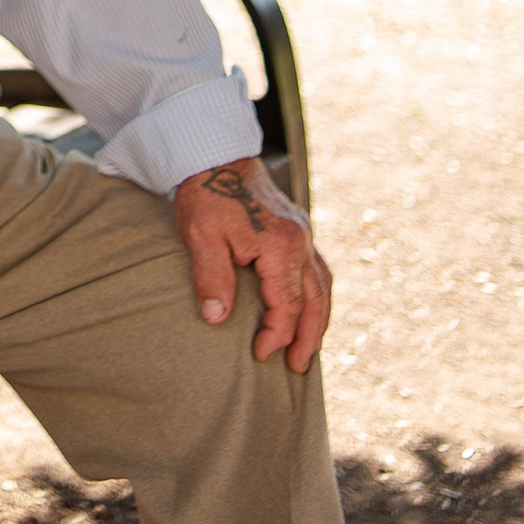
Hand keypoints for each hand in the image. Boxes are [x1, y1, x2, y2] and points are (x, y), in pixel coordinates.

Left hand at [173, 156, 331, 373]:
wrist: (216, 155)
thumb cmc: (206, 195)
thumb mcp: (201, 235)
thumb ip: (212, 277)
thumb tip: (217, 319)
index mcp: (279, 245)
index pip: (288, 304)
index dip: (277, 334)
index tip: (261, 355)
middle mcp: (300, 241)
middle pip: (315, 300)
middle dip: (308, 337)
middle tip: (297, 367)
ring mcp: (303, 234)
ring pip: (322, 286)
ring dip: (318, 319)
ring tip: (308, 348)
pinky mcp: (298, 230)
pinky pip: (318, 271)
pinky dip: (317, 296)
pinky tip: (308, 310)